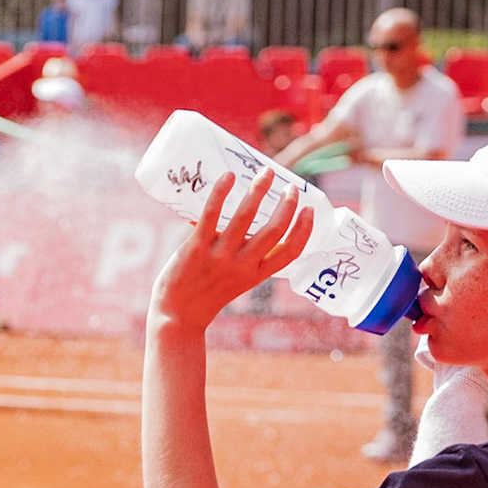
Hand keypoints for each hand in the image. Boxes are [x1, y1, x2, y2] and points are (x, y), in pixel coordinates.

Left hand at [150, 171, 313, 332]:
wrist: (178, 315)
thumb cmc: (208, 292)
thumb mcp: (238, 279)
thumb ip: (246, 254)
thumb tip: (247, 216)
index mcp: (257, 275)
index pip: (291, 252)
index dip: (304, 229)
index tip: (310, 208)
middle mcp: (243, 266)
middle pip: (274, 231)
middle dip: (286, 204)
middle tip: (290, 185)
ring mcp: (220, 257)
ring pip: (245, 217)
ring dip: (259, 190)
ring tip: (267, 172)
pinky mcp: (196, 248)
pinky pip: (211, 215)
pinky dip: (221, 193)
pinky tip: (229, 176)